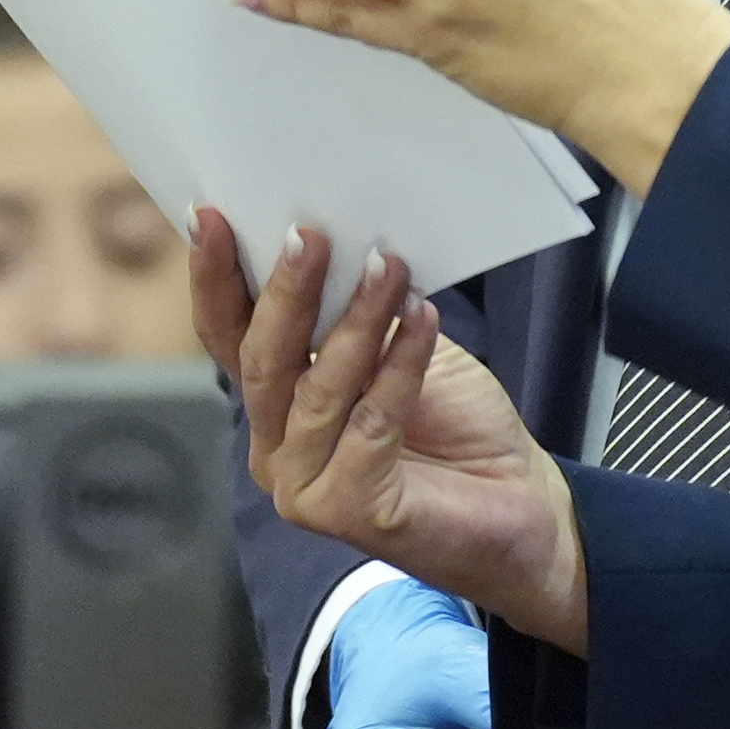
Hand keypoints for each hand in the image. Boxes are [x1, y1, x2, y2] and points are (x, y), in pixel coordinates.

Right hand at [208, 208, 592, 651]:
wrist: (518, 498)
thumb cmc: (454, 419)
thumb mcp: (397, 345)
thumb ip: (353, 310)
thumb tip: (335, 235)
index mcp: (274, 405)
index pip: (228, 337)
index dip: (214, 278)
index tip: (211, 216)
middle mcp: (276, 449)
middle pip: (262, 361)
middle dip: (284, 292)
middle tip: (309, 234)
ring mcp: (306, 488)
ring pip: (318, 391)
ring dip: (357, 320)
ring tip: (389, 266)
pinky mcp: (353, 512)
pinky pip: (373, 424)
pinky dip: (401, 366)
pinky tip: (426, 321)